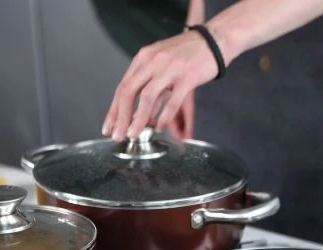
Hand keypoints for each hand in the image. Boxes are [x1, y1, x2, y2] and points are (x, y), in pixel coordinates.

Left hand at [102, 32, 216, 140]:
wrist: (213, 41)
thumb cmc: (186, 54)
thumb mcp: (161, 63)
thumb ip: (148, 84)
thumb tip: (139, 113)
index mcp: (144, 58)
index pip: (122, 87)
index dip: (113, 110)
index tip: (109, 127)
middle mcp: (153, 62)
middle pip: (129, 92)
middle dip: (120, 117)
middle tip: (118, 135)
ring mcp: (170, 69)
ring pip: (147, 97)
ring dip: (138, 119)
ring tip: (134, 134)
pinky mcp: (187, 77)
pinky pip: (172, 101)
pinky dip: (164, 117)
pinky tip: (160, 127)